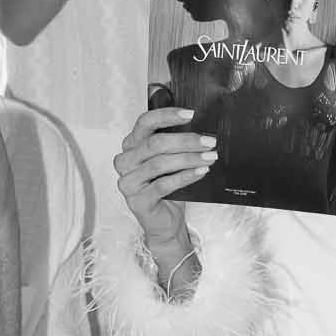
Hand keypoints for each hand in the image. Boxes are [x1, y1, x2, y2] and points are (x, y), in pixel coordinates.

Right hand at [114, 107, 215, 257]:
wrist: (165, 222)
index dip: (167, 116)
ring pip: (160, 163)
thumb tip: (200, 126)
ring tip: (210, 157)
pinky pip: (163, 184)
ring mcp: (127, 182)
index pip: (145, 122)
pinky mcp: (137, 201)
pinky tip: (201, 171)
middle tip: (210, 141)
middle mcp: (124, 161)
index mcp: (131, 145)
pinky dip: (185, 176)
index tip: (191, 114)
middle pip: (155, 144)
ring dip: (189, 158)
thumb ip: (175, 142)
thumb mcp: (170, 160)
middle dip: (186, 141)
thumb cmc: (168, 186)